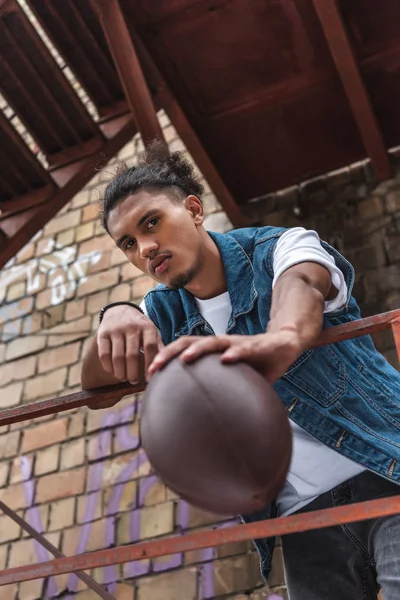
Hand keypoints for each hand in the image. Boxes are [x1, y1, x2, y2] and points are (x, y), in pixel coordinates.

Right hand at [97, 305, 162, 383]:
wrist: (119, 310)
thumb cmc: (139, 328)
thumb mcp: (151, 332)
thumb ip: (158, 347)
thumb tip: (166, 366)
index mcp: (147, 327)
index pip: (150, 348)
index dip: (150, 365)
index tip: (149, 378)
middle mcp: (131, 327)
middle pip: (132, 355)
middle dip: (133, 373)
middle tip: (134, 381)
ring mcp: (116, 330)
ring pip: (117, 357)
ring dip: (121, 372)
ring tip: (124, 378)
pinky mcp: (102, 333)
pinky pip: (104, 355)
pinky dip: (108, 367)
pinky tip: (113, 371)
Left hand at [147, 331, 302, 382]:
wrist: (284, 345)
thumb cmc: (257, 365)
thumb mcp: (237, 382)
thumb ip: (223, 396)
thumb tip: (210, 428)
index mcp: (213, 352)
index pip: (183, 351)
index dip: (165, 359)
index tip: (148, 375)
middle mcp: (220, 344)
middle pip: (189, 342)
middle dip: (170, 352)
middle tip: (154, 367)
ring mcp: (237, 343)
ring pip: (212, 342)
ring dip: (198, 349)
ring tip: (185, 359)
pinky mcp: (257, 345)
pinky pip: (244, 348)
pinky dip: (234, 353)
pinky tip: (226, 359)